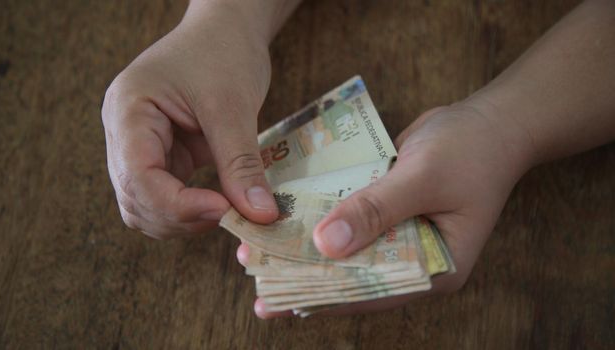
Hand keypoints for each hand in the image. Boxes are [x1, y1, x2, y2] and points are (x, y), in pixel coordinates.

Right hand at [101, 3, 279, 238]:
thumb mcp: (233, 107)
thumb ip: (241, 164)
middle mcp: (124, 134)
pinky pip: (167, 196)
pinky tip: (222, 204)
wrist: (226, 31)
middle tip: (231, 215)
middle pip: (136, 199)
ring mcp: (140, 147)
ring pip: (146, 206)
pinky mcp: (164, 156)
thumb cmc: (223, 52)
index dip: (178, 205)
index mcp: (128, 112)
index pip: (137, 177)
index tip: (223, 210)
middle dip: (181, 217)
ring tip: (228, 210)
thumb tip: (259, 216)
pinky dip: (192, 209)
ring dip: (184, 220)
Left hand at [241, 99, 535, 317]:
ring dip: (310, 249)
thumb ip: (376, 210)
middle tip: (256, 277)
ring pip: (349, 249)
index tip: (278, 298)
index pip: (372, 292)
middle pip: (355, 275)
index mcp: (435, 268)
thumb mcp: (422, 178)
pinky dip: (324, 221)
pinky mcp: (389, 213)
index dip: (324, 295)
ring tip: (260, 252)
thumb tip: (326, 244)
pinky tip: (290, 221)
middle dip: (308, 275)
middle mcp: (415, 259)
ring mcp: (402, 237)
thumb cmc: (469, 150)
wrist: (491, 121)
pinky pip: (352, 222)